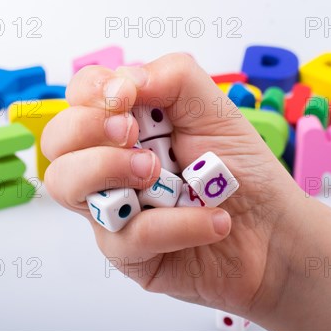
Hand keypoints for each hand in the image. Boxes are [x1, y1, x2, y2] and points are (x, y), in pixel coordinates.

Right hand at [41, 53, 302, 316]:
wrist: (273, 230)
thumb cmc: (242, 168)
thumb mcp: (216, 109)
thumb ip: (173, 78)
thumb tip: (124, 79)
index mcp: (129, 124)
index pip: (81, 96)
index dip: (91, 92)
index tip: (126, 99)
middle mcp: (112, 164)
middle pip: (57, 141)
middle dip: (88, 130)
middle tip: (134, 136)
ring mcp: (115, 207)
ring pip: (65, 185)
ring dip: (109, 169)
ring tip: (158, 173)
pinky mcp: (128, 252)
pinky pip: (127, 236)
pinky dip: (176, 225)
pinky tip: (214, 221)